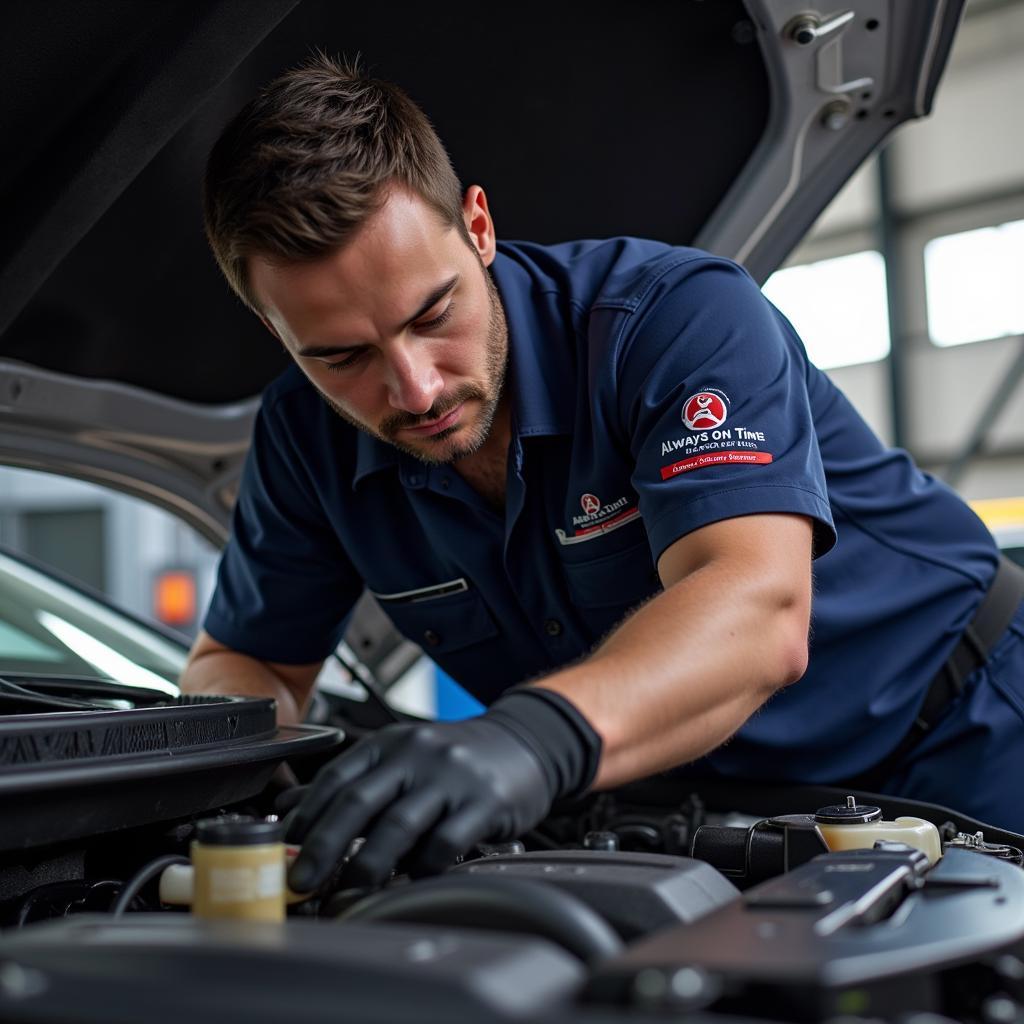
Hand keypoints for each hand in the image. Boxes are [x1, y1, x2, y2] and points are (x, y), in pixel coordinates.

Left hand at [285, 687, 601, 890]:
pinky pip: (444, 844)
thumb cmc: (454, 757)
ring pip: (398, 826)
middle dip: (323, 847)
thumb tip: (287, 809)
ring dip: (366, 866)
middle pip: (359, 802)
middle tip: (303, 882)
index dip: (305, 817)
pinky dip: (421, 868)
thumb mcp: (400, 756)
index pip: (336, 778)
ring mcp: (451, 776)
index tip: (284, 851)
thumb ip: (349, 782)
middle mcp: (417, 754)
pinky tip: (410, 881)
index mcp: (389, 742)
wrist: (523, 743)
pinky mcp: (483, 801)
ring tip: (349, 891)